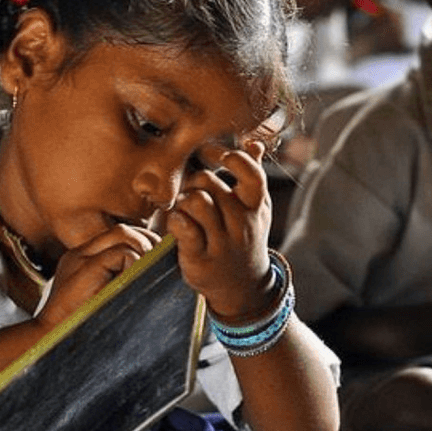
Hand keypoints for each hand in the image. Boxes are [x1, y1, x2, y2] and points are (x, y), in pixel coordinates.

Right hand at [36, 225, 158, 329]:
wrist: (48, 343)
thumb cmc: (80, 331)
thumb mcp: (103, 302)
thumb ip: (119, 284)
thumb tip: (150, 275)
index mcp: (82, 261)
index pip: (117, 237)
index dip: (141, 244)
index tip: (157, 260)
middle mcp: (79, 255)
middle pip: (121, 230)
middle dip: (148, 241)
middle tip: (163, 261)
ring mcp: (79, 258)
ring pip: (122, 234)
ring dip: (143, 250)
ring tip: (152, 270)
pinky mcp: (84, 267)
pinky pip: (122, 253)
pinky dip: (136, 264)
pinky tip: (136, 283)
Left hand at [166, 140, 272, 318]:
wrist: (242, 288)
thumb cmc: (243, 237)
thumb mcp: (255, 209)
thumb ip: (253, 175)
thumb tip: (255, 143)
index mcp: (256, 208)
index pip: (252, 174)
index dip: (232, 159)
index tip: (216, 157)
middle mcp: (242, 225)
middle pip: (212, 184)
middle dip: (195, 180)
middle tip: (191, 189)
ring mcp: (222, 244)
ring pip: (197, 202)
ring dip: (184, 200)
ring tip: (185, 208)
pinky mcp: (200, 259)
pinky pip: (183, 227)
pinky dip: (175, 220)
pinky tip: (178, 224)